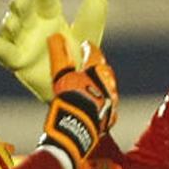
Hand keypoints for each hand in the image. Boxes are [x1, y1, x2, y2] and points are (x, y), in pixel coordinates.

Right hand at [0, 0, 107, 101]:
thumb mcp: (88, 37)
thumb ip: (92, 17)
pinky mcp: (15, 61)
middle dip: (20, 2)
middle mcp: (33, 24)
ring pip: (9, 26)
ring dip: (10, 23)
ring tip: (15, 24)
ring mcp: (21, 42)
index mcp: (50, 14)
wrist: (74, 88)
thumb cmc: (79, 58)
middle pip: (23, 8)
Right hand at [39, 33, 117, 168]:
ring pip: (108, 87)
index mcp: (97, 71)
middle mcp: (109, 84)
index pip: (94, 53)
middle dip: (97, 66)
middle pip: (104, 70)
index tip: (84, 45)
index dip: (88, 47)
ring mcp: (112, 101)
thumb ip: (59, 55)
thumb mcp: (60, 76)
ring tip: (89, 85)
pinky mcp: (111, 116)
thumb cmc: (68, 100)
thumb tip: (56, 36)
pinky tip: (93, 104)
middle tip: (87, 65)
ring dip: (100, 84)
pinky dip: (101, 100)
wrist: (77, 131)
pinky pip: (107, 104)